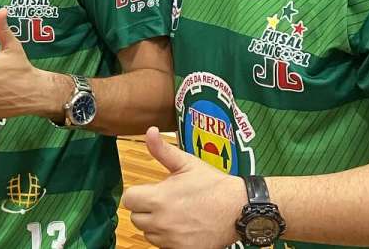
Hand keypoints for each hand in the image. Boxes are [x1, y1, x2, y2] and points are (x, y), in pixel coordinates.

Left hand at [123, 127, 245, 248]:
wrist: (239, 208)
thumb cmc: (213, 185)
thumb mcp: (187, 163)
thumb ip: (162, 150)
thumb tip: (149, 131)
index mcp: (158, 198)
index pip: (128, 200)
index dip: (137, 194)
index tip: (149, 192)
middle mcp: (161, 221)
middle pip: (136, 218)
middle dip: (145, 209)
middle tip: (163, 202)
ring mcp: (171, 239)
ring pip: (148, 233)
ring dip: (155, 225)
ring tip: (173, 214)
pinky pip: (163, 246)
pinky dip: (168, 238)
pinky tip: (180, 228)